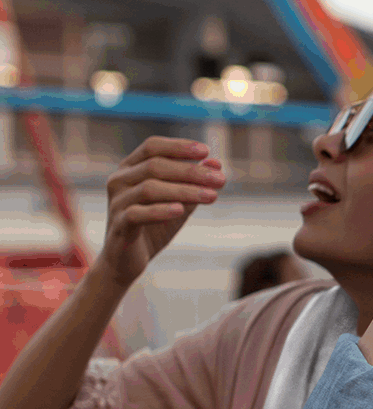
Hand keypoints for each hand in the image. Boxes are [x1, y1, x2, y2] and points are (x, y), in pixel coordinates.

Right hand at [99, 137, 224, 287]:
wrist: (126, 262)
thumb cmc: (153, 227)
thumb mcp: (178, 203)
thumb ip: (193, 184)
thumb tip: (216, 165)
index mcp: (130, 169)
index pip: (152, 147)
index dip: (178, 146)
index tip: (206, 151)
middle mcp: (119, 180)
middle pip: (155, 166)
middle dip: (191, 172)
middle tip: (220, 180)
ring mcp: (117, 202)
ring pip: (149, 188)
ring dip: (184, 191)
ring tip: (211, 196)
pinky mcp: (118, 225)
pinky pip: (137, 213)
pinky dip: (160, 211)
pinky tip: (180, 210)